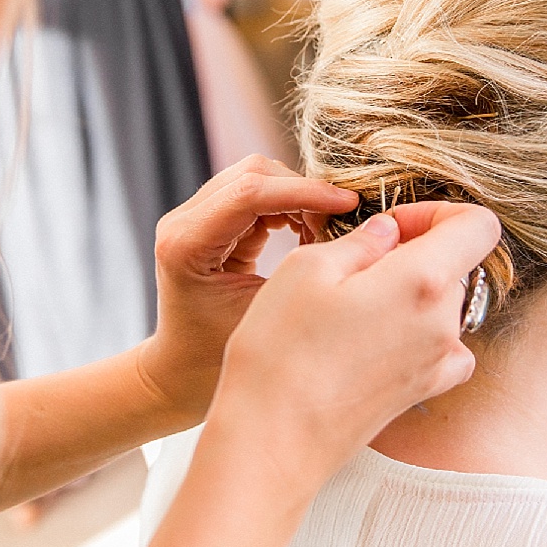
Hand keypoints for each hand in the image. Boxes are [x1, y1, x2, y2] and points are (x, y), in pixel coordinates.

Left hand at [136, 156, 358, 421]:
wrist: (181, 372)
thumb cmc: (219, 360)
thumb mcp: (265, 317)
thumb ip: (304, 274)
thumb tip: (364, 236)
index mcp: (186, 244)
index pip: (249, 192)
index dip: (305, 191)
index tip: (349, 204)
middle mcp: (183, 221)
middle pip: (254, 173)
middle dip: (305, 191)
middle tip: (339, 226)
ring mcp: (194, 216)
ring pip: (258, 175)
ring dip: (299, 196)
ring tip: (324, 234)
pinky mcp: (211, 219)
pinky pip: (258, 192)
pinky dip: (290, 205)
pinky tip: (308, 235)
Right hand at [207, 200, 500, 487]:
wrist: (272, 442)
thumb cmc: (280, 353)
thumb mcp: (305, 268)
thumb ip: (361, 241)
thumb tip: (389, 232)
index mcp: (423, 281)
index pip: (478, 226)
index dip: (438, 213)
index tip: (395, 225)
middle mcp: (445, 323)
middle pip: (455, 266)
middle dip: (412, 255)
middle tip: (353, 268)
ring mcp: (439, 363)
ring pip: (441, 306)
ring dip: (406, 296)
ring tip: (347, 311)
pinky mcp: (424, 391)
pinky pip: (438, 347)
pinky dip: (413, 334)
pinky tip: (369, 342)